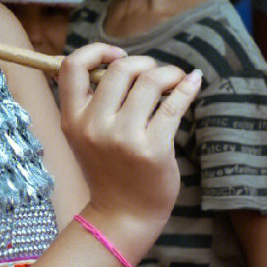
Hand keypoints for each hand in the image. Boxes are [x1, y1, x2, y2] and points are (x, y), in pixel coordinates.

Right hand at [58, 43, 201, 227]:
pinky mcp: (153, 149)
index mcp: (72, 119)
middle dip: (144, 63)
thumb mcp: (83, 136)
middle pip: (120, 69)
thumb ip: (90, 101)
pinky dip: (188, 86)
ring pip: (150, 81)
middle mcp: (94, 127)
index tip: (117, 56)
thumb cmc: (108, 169)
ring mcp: (124, 138)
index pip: (72, 66)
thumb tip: (107, 58)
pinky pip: (174, 104)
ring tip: (174, 81)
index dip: (96, 51)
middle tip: (154, 75)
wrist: (123, 215)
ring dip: (168, 73)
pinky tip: (194, 82)